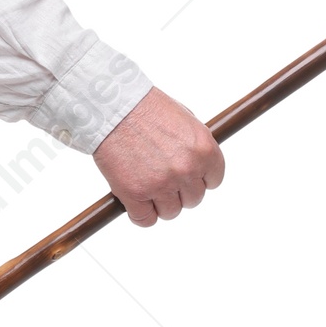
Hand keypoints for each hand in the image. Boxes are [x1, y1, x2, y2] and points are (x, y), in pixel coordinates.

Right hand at [93, 87, 224, 227]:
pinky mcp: (135, 194)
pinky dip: (140, 215)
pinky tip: (134, 201)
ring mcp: (161, 184)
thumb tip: (200, 168)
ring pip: (170, 212)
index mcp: (204, 150)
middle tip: (162, 177)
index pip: (213, 181)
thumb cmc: (144, 107)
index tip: (187, 176)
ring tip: (146, 185)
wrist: (112, 106)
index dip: (198, 179)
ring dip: (159, 203)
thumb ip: (195, 147)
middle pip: (193, 199)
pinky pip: (145, 220)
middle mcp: (186, 169)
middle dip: (179, 191)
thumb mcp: (184, 119)